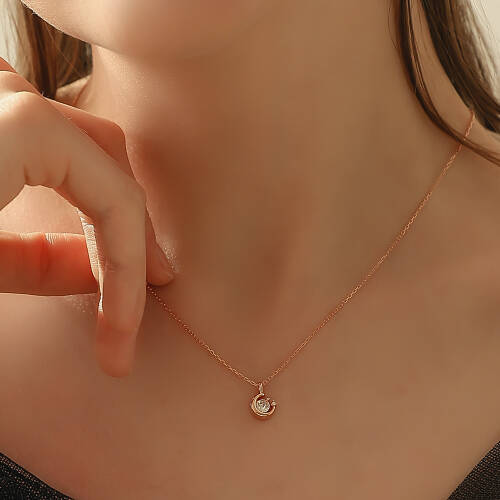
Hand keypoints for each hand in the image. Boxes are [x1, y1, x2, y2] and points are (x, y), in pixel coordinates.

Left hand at [0, 57, 173, 377]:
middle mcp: (9, 96)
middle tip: (156, 287)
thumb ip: (31, 265)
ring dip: (109, 201)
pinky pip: (45, 134)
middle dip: (135, 232)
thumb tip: (95, 274)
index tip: (123, 341)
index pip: (116, 205)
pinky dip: (68, 176)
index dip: (130, 279)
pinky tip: (73, 217)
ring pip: (83, 140)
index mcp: (17, 127)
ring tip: (124, 257)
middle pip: (111, 161)